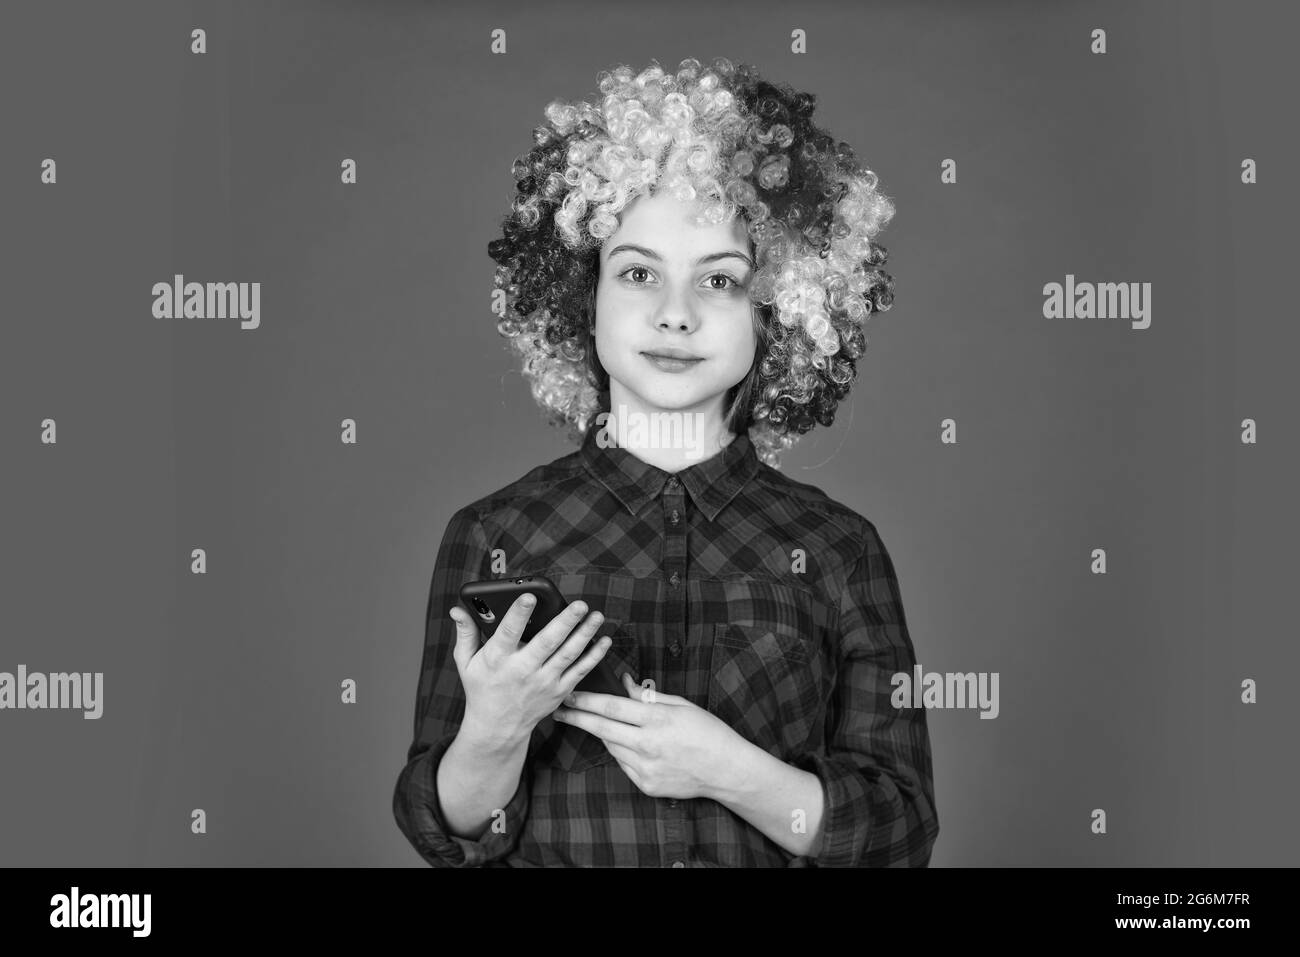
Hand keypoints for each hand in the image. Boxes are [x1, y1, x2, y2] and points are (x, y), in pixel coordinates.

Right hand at [450, 594, 610, 747]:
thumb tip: (457, 608)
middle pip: (547, 642)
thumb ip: (465, 633)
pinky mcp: (559, 691)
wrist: (498, 728)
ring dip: (585, 634)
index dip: (519, 614)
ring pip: (568, 655)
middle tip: (579, 604)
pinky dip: (594, 656)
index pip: (508, 632)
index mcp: (498, 659)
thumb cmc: (482, 688)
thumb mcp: (466, 662)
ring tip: (597, 615)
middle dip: (565, 622)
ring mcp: (544, 682)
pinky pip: (580, 671)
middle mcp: (523, 670)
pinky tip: (605, 640)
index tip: (529, 596)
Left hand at [552, 672, 744, 800]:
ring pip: (611, 746)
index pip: (611, 707)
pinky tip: (632, 744)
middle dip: (576, 718)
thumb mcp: (681, 705)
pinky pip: (623, 764)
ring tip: (599, 723)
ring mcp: (646, 768)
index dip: (586, 700)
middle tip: (558, 711)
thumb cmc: (708, 731)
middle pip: (601, 728)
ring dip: (602, 733)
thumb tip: (623, 683)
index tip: (569, 695)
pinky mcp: (646, 785)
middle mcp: (648, 745)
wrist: (726, 770)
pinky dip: (622, 751)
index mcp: (657, 719)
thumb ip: (649, 695)